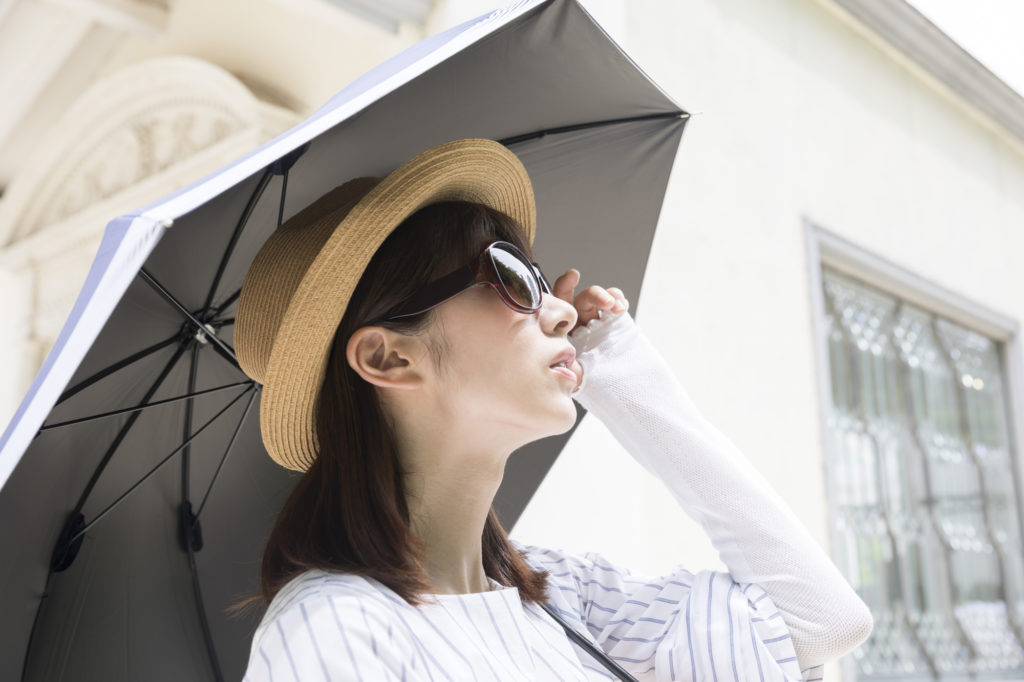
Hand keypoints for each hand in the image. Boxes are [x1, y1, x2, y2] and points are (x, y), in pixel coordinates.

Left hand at [550, 269, 628, 391]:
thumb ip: (569, 366)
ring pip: (596, 298)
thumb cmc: (587, 379)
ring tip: (614, 307)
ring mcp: (595, 318)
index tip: (572, 276)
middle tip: (604, 301)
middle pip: (579, 298)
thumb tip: (564, 360)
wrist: (612, 385)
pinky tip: (620, 308)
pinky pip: (614, 301)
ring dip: (606, 297)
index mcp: (562, 329)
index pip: (558, 305)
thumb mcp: (574, 375)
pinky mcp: (612, 319)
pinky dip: (618, 300)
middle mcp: (576, 320)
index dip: (563, 287)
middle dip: (593, 294)